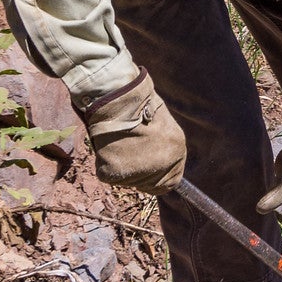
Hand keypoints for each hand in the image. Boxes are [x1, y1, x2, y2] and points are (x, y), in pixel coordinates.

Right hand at [80, 68, 186, 192]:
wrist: (116, 96)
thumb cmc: (137, 103)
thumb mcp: (163, 125)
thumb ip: (163, 147)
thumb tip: (158, 161)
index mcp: (177, 150)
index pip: (170, 182)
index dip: (156, 179)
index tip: (146, 173)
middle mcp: (163, 163)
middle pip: (149, 185)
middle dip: (138, 174)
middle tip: (127, 155)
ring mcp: (140, 170)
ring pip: (127, 180)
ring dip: (122, 166)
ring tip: (118, 142)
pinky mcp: (116, 172)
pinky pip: (108, 174)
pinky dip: (104, 163)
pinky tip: (107, 146)